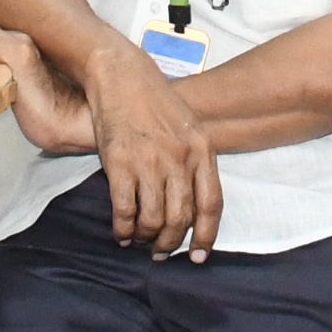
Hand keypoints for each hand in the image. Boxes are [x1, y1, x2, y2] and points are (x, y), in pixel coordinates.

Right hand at [85, 49, 220, 257]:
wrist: (121, 75)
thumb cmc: (155, 101)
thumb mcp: (189, 127)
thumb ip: (195, 162)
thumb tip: (194, 205)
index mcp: (202, 149)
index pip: (211, 204)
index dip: (206, 235)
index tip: (199, 256)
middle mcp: (179, 158)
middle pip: (181, 218)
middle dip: (170, 243)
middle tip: (160, 252)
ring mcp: (150, 161)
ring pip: (153, 220)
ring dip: (145, 238)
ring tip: (139, 239)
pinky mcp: (120, 163)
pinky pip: (125, 210)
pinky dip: (123, 228)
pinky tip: (121, 232)